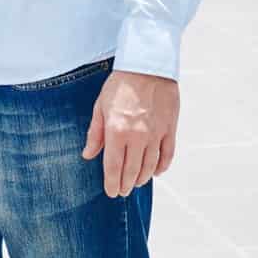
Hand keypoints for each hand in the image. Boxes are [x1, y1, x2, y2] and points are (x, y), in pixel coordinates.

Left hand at [82, 71, 179, 198]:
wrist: (148, 65)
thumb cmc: (121, 83)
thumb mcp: (100, 106)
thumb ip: (95, 133)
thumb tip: (88, 154)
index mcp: (116, 131)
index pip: (113, 167)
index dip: (111, 183)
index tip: (111, 192)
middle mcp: (137, 137)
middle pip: (132, 172)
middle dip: (126, 185)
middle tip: (122, 191)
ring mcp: (156, 134)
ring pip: (150, 167)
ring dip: (142, 179)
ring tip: (137, 182)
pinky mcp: (170, 129)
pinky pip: (167, 155)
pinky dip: (161, 167)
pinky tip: (156, 172)